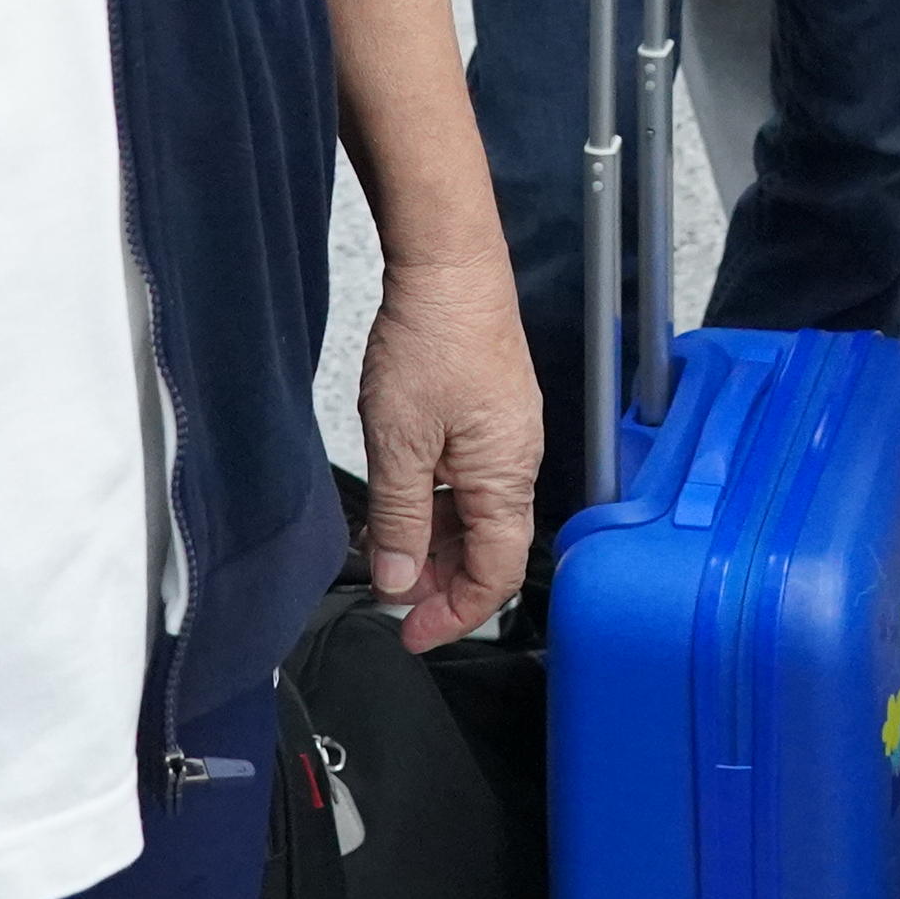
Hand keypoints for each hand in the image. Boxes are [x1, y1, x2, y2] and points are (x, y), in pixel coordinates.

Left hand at [354, 248, 540, 651]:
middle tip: (388, 594)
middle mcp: (517, 462)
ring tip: (382, 547)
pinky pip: (468, 478)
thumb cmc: (432, 342)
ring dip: (431, 540)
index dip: (456, 613)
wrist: (450, 265)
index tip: (411, 633)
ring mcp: (505, 435)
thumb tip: (396, 582)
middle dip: (439, 581)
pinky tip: (397, 499)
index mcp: (506, 478)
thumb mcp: (400, 441)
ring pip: (474, 513)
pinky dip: (434, 501)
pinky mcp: (489, 412)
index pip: (496, 573)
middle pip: (488, 548)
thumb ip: (399, 519)